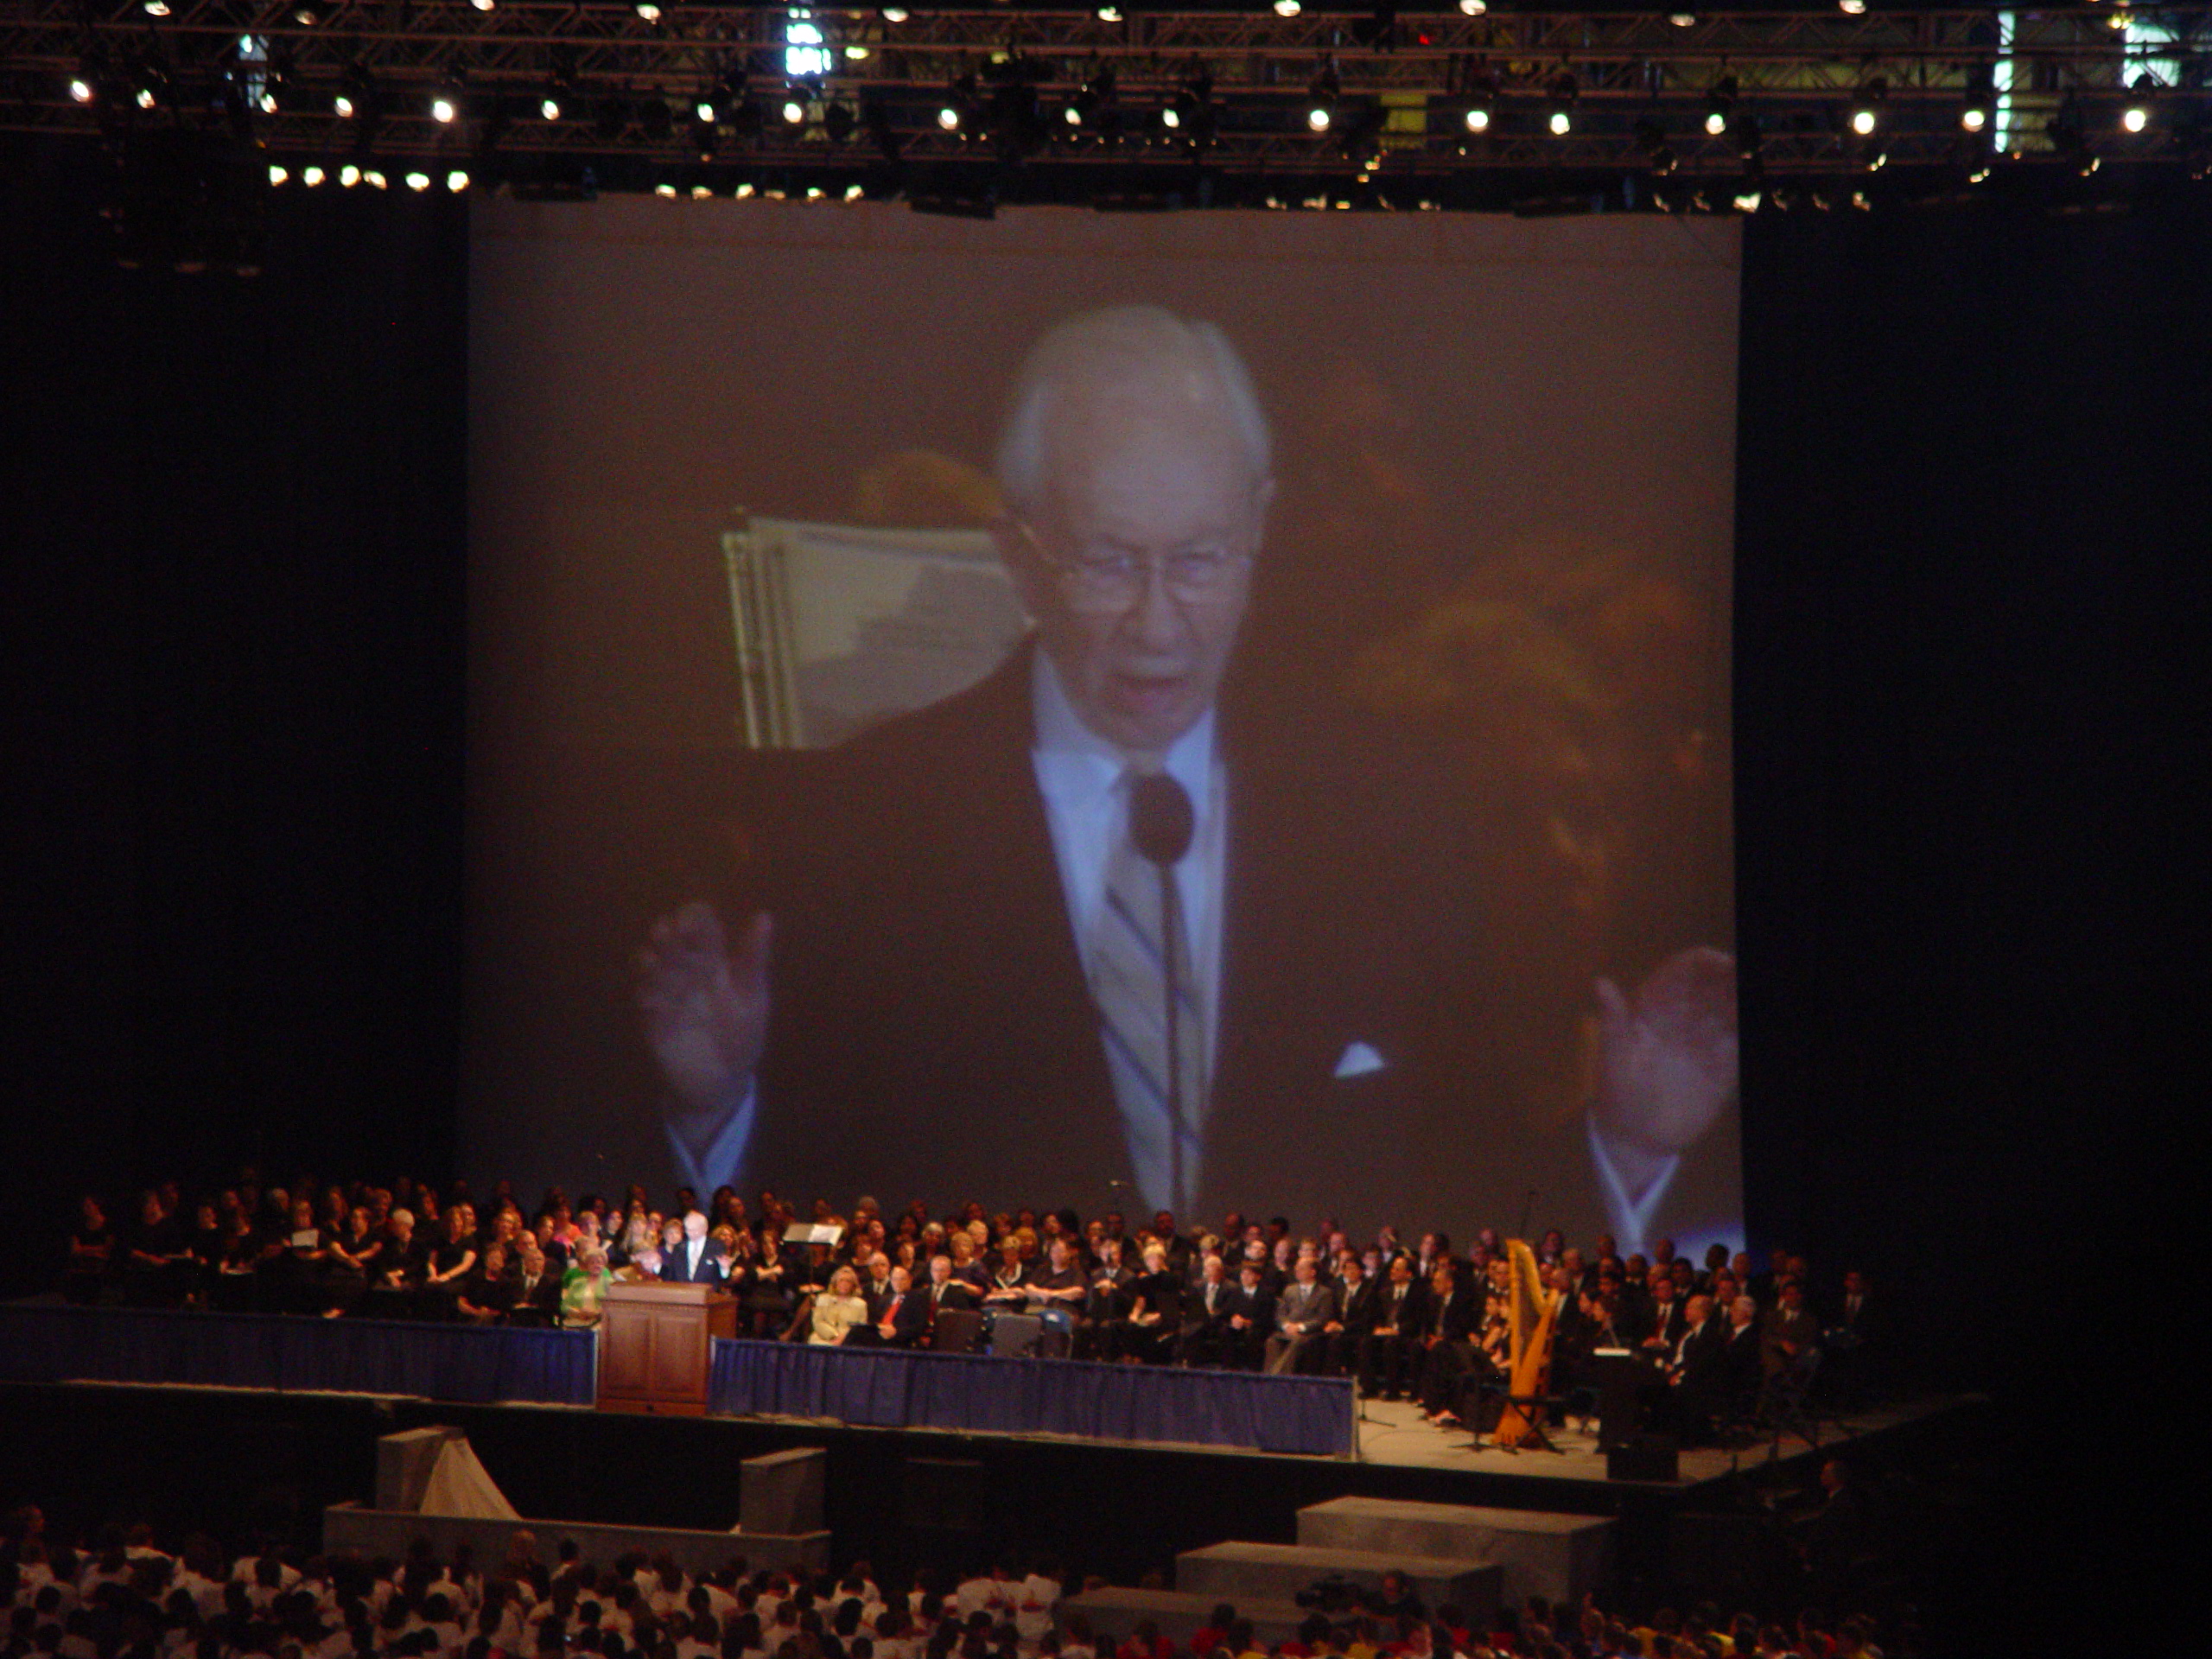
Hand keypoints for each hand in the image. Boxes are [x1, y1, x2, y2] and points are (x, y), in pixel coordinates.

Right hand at [638, 902, 771, 1128]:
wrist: (723, 1081)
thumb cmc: (742, 1033)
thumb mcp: (753, 996)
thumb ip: (754, 959)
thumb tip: (764, 915)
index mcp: (713, 958)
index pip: (699, 926)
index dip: (693, 918)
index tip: (690, 919)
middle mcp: (685, 969)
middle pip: (670, 942)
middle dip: (667, 934)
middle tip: (669, 931)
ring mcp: (665, 992)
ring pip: (650, 965)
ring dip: (650, 960)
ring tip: (653, 959)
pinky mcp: (652, 1018)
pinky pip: (644, 999)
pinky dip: (647, 994)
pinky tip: (652, 996)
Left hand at [1594, 946, 1738, 1158]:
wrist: (1636, 1140)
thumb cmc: (1618, 1095)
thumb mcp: (1614, 1060)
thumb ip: (1613, 1022)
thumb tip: (1600, 982)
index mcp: (1655, 1007)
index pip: (1683, 972)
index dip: (1705, 963)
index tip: (1725, 965)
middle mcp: (1684, 1017)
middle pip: (1715, 987)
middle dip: (1732, 980)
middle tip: (1744, 982)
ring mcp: (1705, 1041)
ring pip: (1732, 1011)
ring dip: (1742, 1003)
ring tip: (1750, 1004)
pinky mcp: (1722, 1067)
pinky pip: (1739, 1044)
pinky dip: (1744, 1034)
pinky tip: (1748, 1033)